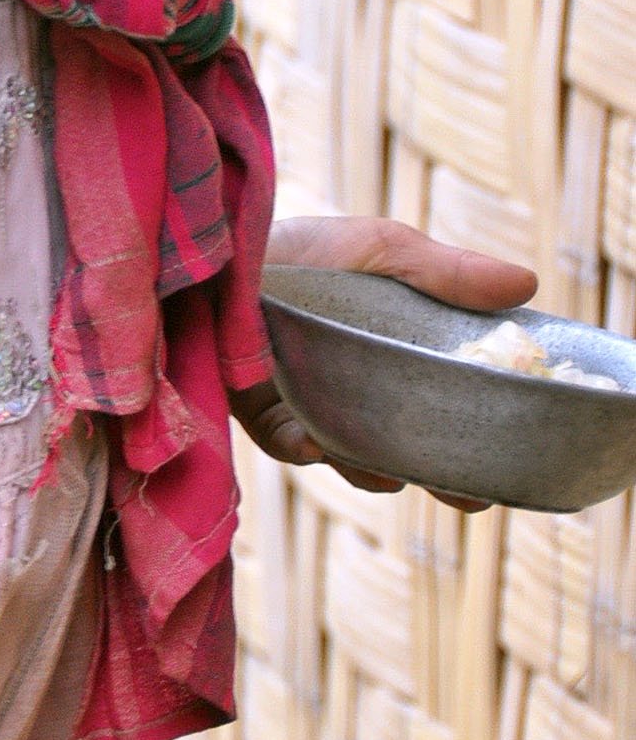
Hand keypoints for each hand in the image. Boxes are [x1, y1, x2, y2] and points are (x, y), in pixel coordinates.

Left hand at [245, 214, 538, 506]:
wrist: (211, 248)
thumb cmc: (297, 244)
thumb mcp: (378, 249)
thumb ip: (446, 272)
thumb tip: (528, 285)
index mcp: (392, 348)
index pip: (444, 398)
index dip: (475, 428)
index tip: (508, 454)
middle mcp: (354, 383)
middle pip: (406, 443)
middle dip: (439, 475)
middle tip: (473, 495)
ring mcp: (308, 402)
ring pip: (352, 454)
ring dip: (375, 469)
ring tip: (398, 474)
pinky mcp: (260, 412)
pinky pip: (291, 443)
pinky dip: (308, 447)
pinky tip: (320, 445)